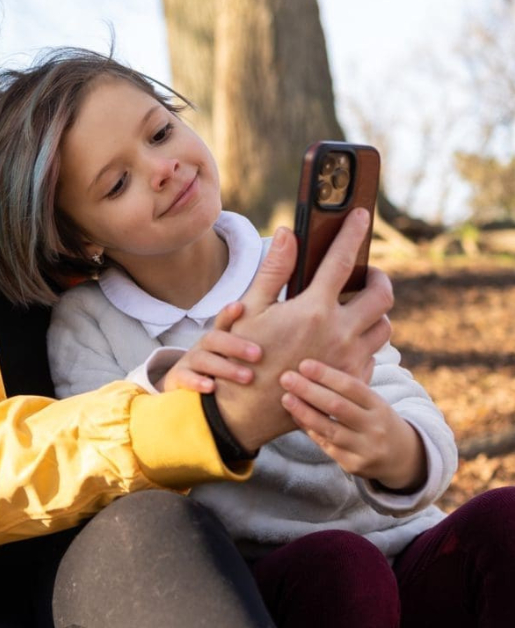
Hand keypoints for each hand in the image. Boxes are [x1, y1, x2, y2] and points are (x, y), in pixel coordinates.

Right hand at [160, 302, 258, 392]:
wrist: (186, 389)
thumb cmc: (220, 372)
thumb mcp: (233, 357)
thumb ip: (253, 348)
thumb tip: (297, 330)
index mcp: (219, 339)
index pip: (223, 322)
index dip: (229, 313)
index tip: (239, 307)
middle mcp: (203, 348)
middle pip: (214, 339)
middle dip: (236, 345)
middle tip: (258, 354)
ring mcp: (189, 362)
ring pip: (203, 359)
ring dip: (225, 367)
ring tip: (247, 377)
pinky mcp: (178, 379)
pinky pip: (185, 377)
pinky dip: (197, 381)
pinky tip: (211, 388)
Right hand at [213, 211, 394, 451]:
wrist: (250, 411)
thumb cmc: (243, 356)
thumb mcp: (251, 310)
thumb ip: (274, 270)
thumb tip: (286, 233)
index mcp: (314, 310)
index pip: (342, 261)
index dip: (353, 234)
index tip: (361, 215)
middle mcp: (340, 333)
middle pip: (381, 296)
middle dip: (380, 279)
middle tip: (368, 274)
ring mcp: (351, 359)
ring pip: (384, 327)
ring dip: (374, 313)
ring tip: (357, 309)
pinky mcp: (354, 380)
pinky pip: (373, 354)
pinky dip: (364, 342)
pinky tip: (344, 341)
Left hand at [281, 359, 427, 490]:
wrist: (402, 458)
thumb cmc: (376, 419)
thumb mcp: (374, 402)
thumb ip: (352, 385)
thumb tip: (317, 362)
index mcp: (380, 406)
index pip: (352, 387)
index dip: (327, 375)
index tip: (303, 364)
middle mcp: (375, 428)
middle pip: (338, 407)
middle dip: (309, 391)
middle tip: (285, 377)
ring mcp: (365, 449)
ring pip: (329, 429)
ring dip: (304, 412)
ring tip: (285, 398)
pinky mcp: (353, 465)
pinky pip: (326, 445)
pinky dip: (308, 429)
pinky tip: (295, 416)